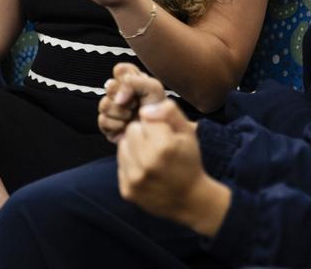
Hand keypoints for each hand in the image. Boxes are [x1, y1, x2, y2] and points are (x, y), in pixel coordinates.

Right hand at [98, 62, 167, 142]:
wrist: (157, 135)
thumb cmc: (158, 112)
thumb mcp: (154, 88)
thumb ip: (134, 82)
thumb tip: (117, 97)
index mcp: (132, 81)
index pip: (120, 70)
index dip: (126, 79)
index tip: (137, 89)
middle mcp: (120, 93)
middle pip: (109, 86)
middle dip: (125, 98)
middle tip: (136, 104)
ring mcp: (112, 108)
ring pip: (104, 104)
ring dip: (120, 112)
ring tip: (131, 117)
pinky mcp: (107, 124)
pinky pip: (102, 120)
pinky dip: (116, 124)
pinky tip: (125, 126)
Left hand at [118, 100, 230, 236]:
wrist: (190, 200)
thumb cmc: (189, 162)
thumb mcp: (188, 133)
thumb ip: (169, 112)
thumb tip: (145, 109)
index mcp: (163, 146)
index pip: (144, 117)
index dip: (155, 124)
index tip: (164, 134)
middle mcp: (146, 163)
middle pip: (131, 130)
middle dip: (143, 135)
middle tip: (157, 147)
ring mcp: (135, 179)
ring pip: (123, 146)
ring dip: (134, 149)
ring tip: (151, 158)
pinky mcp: (127, 190)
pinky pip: (120, 165)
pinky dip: (131, 165)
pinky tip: (146, 171)